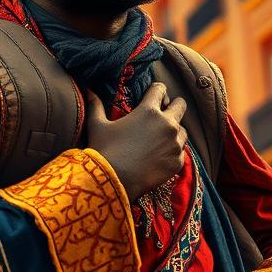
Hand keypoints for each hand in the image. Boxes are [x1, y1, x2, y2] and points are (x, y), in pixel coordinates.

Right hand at [85, 83, 186, 202]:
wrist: (114, 182)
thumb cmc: (105, 151)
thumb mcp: (97, 125)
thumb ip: (95, 105)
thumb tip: (88, 90)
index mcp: (149, 111)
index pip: (160, 89)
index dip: (156, 90)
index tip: (151, 95)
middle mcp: (167, 124)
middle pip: (180, 104)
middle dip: (172, 106)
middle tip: (162, 113)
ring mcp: (175, 144)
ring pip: (183, 130)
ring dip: (174, 131)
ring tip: (159, 138)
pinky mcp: (178, 162)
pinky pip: (181, 151)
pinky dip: (172, 151)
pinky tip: (159, 156)